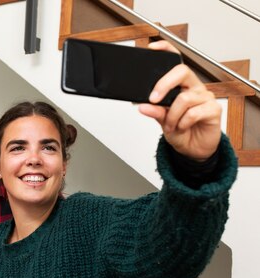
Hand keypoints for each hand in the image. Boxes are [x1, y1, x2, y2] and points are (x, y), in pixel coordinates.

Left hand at [138, 40, 221, 161]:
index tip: (152, 49)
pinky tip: (182, 127)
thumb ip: (154, 112)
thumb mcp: (162, 121)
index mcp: (180, 85)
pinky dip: (183, 122)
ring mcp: (205, 97)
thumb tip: (142, 106)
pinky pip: (194, 112)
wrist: (193, 149)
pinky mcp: (213, 109)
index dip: (166, 51)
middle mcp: (194, 87)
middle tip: (154, 98)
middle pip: (182, 72)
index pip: (175, 62)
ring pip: (184, 98)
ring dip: (172, 115)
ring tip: (170, 126)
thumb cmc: (180, 131)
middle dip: (164, 84)